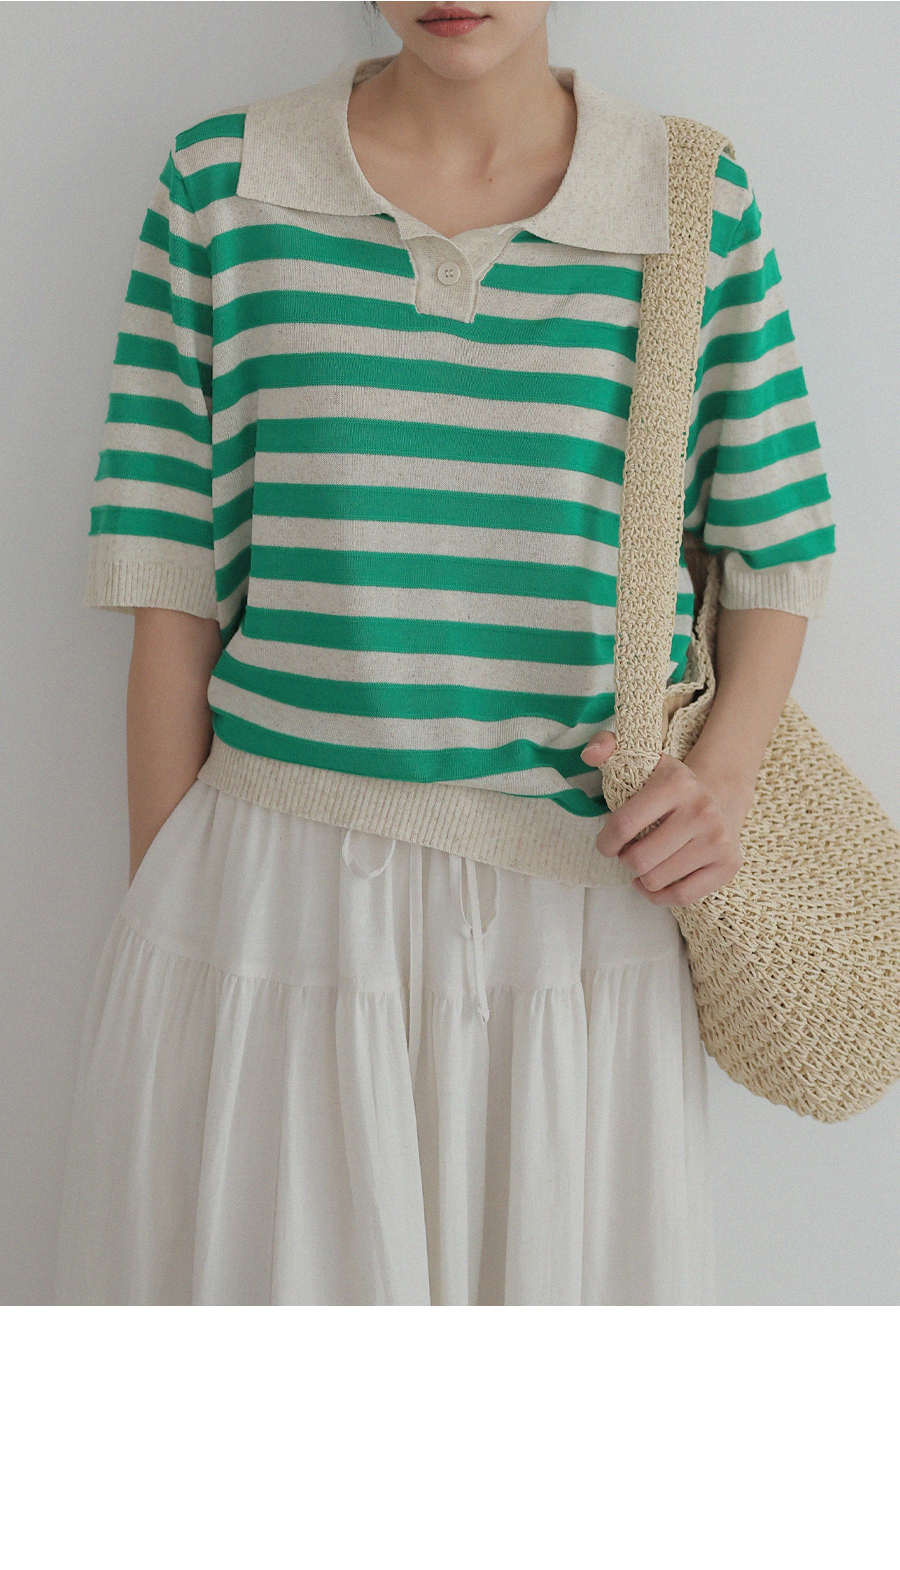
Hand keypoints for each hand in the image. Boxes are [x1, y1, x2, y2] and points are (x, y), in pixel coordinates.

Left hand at [580, 730, 750, 907]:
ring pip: (656, 880)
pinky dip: (659, 895)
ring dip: (642, 877)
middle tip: (631, 851)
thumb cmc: (668, 786)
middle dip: (626, 860)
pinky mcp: (728, 865)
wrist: (720, 797)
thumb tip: (589, 755)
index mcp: (677, 784)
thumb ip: (606, 746)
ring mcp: (718, 840)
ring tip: (647, 862)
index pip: (624, 825)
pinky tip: (655, 881)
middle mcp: (702, 811)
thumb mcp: (640, 760)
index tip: (607, 844)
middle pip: (639, 859)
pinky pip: (681, 897)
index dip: (606, 842)